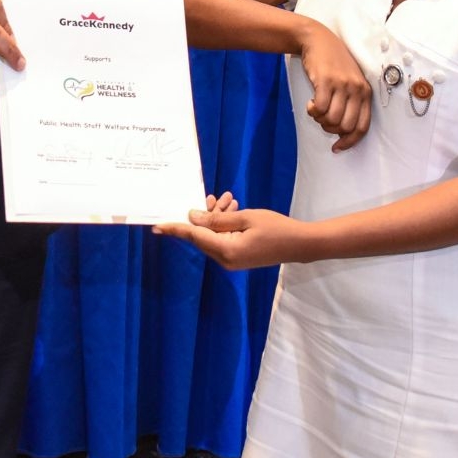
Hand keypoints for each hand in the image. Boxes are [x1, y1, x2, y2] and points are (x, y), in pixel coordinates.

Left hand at [154, 200, 307, 270]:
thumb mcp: (246, 217)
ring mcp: (232, 260)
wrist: (300, 244)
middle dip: (203, 216)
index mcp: (226, 250)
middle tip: (211, 197)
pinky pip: (222, 239)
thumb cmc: (276, 228)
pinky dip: (224, 225)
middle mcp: (225, 259)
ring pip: (213, 236)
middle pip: (202, 236)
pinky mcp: (238, 257)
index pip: (194, 236)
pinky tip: (232, 208)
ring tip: (227, 199)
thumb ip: (217, 219)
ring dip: (216, 218)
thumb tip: (192, 217)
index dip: (175, 229)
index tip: (157, 225)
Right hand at [297, 22, 370, 150]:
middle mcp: (357, 89)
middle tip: (322, 120)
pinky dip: (313, 111)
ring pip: (332, 119)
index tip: (337, 147)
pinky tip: (311, 103)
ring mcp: (342, 84)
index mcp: (365, 92)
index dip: (350, 141)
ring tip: (316, 109)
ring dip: (320, 119)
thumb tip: (342, 130)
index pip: (362, 126)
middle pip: (345, 126)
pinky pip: (320, 108)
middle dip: (331, 129)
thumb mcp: (349, 82)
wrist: (318, 40)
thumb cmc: (333, 64)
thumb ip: (350, 103)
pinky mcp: (326, 80)